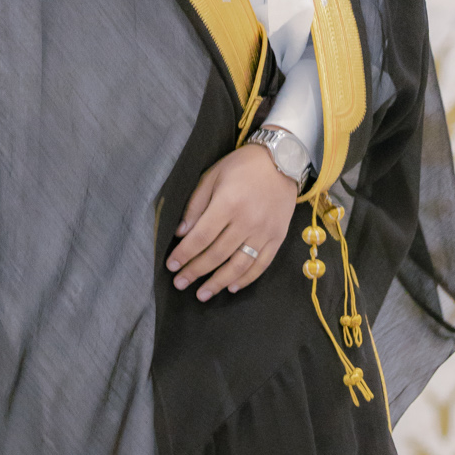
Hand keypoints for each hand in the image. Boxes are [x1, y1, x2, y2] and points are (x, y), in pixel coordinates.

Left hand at [167, 140, 298, 300]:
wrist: (283, 160)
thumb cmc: (241, 166)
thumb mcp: (212, 176)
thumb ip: (195, 205)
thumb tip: (181, 234)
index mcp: (228, 203)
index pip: (201, 236)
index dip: (184, 254)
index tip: (171, 265)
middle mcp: (247, 220)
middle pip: (217, 254)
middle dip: (195, 271)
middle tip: (180, 283)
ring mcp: (265, 231)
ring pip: (239, 264)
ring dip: (218, 282)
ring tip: (202, 294)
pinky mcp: (278, 237)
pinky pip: (261, 264)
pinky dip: (246, 278)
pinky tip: (231, 287)